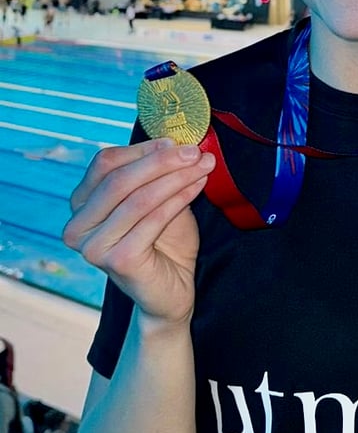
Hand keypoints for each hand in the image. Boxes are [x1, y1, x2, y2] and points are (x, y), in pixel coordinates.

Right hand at [63, 139, 214, 324]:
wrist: (173, 291)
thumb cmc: (165, 243)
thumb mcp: (159, 200)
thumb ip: (158, 175)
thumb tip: (178, 142)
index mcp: (81, 205)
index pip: (105, 164)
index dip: (142, 150)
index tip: (177, 142)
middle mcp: (77, 227)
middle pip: (119, 179)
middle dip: (162, 161)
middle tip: (195, 152)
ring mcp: (94, 247)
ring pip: (138, 198)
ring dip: (175, 177)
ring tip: (203, 166)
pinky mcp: (117, 260)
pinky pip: (152, 219)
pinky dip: (178, 198)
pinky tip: (197, 187)